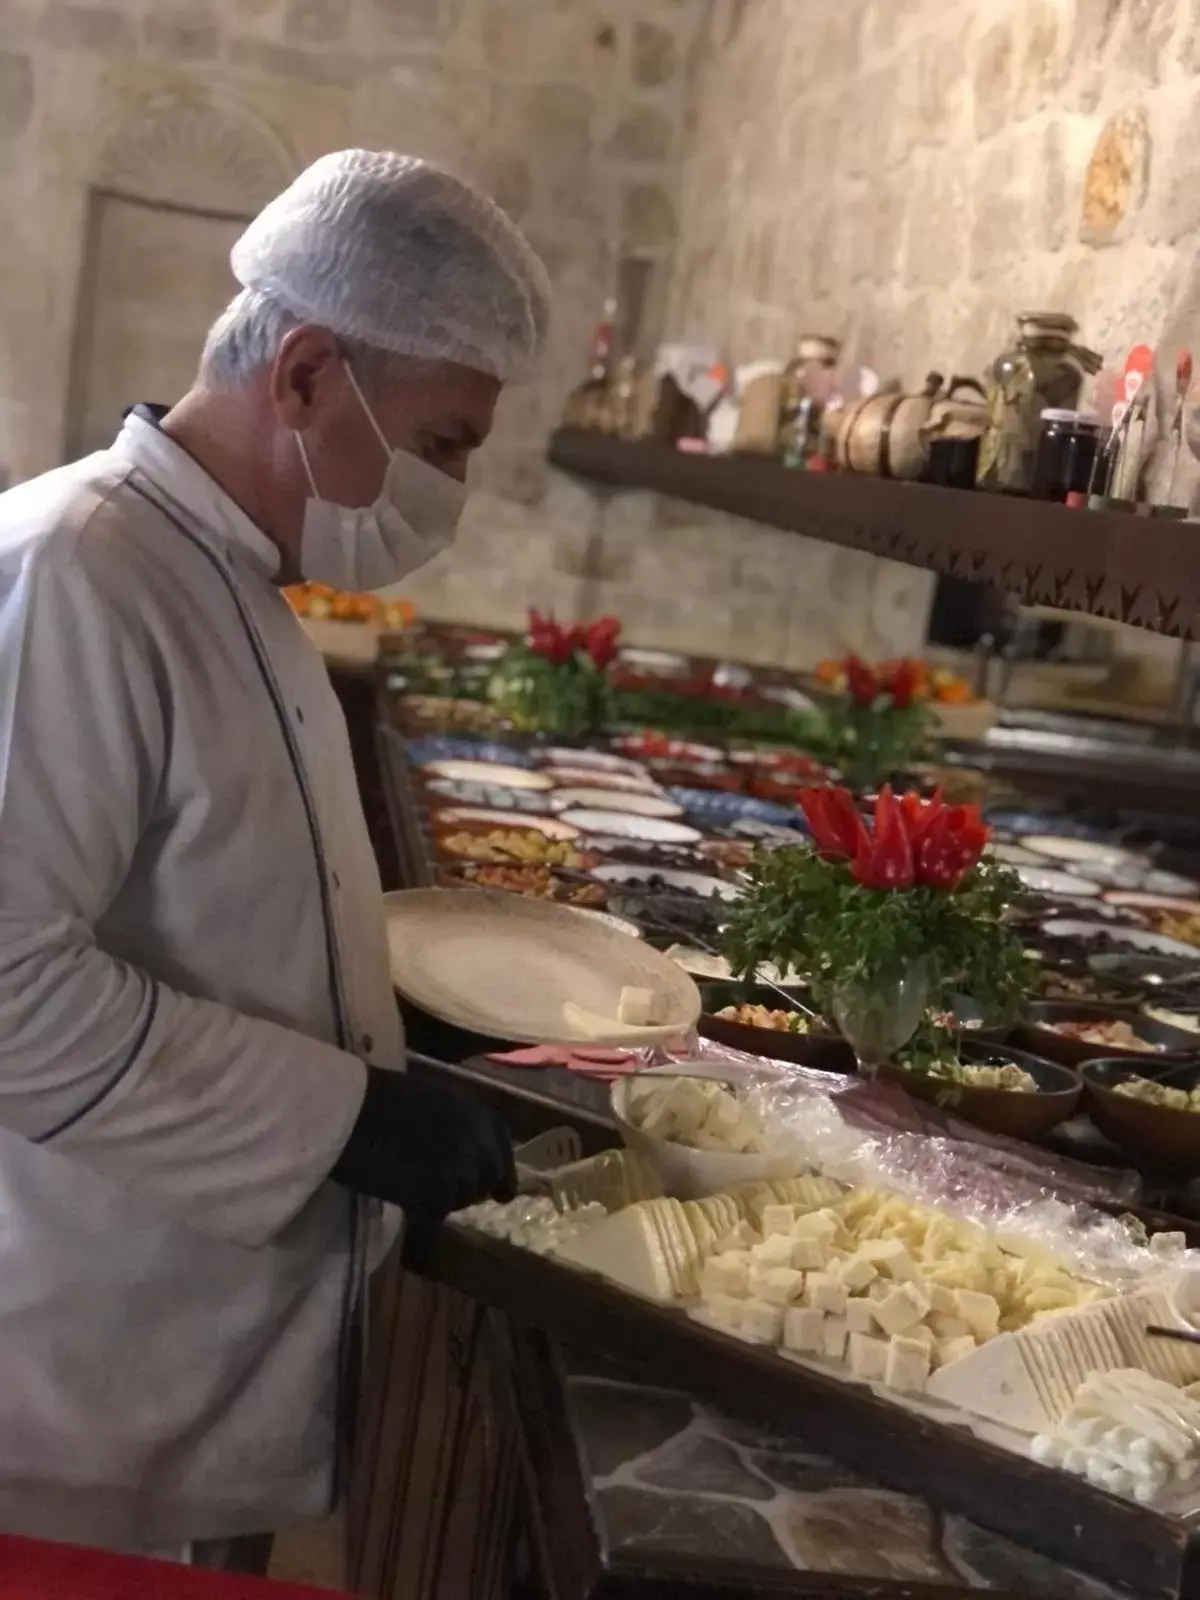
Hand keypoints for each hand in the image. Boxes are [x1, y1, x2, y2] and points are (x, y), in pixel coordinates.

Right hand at [330, 1066, 514, 1217]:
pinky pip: (439, 1213)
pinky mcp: (437, 1189)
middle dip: (474, 1188)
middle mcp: (474, 1134)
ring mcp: (459, 1163)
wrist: (347, 1113)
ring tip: (417, 1195)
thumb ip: (454, 1125)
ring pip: (465, 1197)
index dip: (503, 1169)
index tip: (502, 1191)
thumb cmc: (375, 1101)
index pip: (501, 1143)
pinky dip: (427, 1221)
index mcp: (471, 1107)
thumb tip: (468, 1157)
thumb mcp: (428, 1100)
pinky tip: (413, 1220)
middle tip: (448, 1196)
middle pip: (490, 1175)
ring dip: (446, 1201)